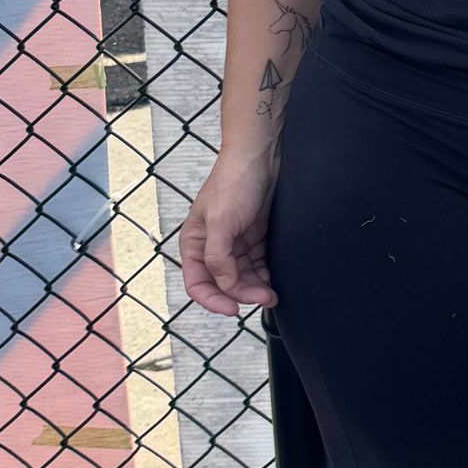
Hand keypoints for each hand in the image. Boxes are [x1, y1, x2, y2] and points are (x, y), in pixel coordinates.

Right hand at [180, 150, 279, 314]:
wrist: (260, 157)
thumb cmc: (234, 183)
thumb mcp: (221, 222)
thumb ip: (218, 258)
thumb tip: (225, 286)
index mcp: (194, 244)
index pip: (197, 284)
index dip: (213, 300)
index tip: (234, 309)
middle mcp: (211, 246)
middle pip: (224, 283)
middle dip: (243, 294)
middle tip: (266, 298)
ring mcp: (233, 242)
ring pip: (242, 277)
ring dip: (256, 288)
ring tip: (273, 294)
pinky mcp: (253, 237)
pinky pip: (256, 265)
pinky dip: (263, 275)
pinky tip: (273, 279)